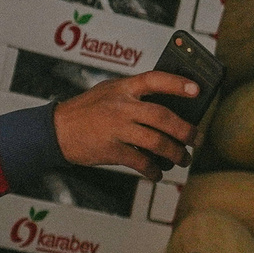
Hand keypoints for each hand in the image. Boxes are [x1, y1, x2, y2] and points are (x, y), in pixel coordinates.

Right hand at [52, 70, 198, 178]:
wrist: (56, 130)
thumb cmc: (86, 110)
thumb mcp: (108, 91)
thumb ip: (134, 93)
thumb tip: (170, 105)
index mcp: (123, 88)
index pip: (155, 80)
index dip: (178, 84)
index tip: (197, 91)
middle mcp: (121, 106)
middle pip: (163, 117)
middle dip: (186, 131)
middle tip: (196, 139)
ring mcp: (116, 129)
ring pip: (157, 142)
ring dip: (175, 154)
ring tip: (182, 159)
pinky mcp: (111, 150)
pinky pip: (140, 162)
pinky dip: (153, 170)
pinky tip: (157, 173)